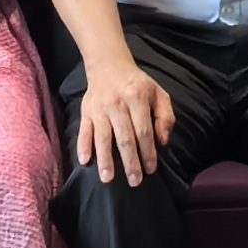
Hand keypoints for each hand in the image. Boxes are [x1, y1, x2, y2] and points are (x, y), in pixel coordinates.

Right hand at [73, 57, 175, 184]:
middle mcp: (117, 104)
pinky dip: (83, 146)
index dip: (148, 151)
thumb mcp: (158, 93)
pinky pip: (84, 131)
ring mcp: (99, 109)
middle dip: (130, 161)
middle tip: (134, 181)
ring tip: (107, 179)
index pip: (144, 130)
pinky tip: (84, 161)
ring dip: (105, 159)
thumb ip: (165, 116)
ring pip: (102, 137)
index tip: (151, 170)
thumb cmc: (137, 85)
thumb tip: (163, 141)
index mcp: (137, 98)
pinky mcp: (85, 112)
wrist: (109, 66)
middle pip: (124, 137)